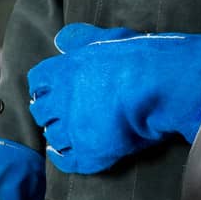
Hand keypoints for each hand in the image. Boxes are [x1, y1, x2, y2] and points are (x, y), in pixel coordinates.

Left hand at [25, 23, 200, 173]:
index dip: (45, 88)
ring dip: (59, 135)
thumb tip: (62, 39)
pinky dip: (64, 159)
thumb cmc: (142, 57)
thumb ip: (84, 39)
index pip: (38, 81)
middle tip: (61, 114)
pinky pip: (67, 162)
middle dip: (49, 112)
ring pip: (53, 135)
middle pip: (41, 110)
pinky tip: (65, 154)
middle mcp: (62, 100)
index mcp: (63, 70)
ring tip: (71, 133)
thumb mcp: (110, 37)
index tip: (51, 91)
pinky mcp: (90, 152)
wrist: (162, 86)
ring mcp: (74, 128)